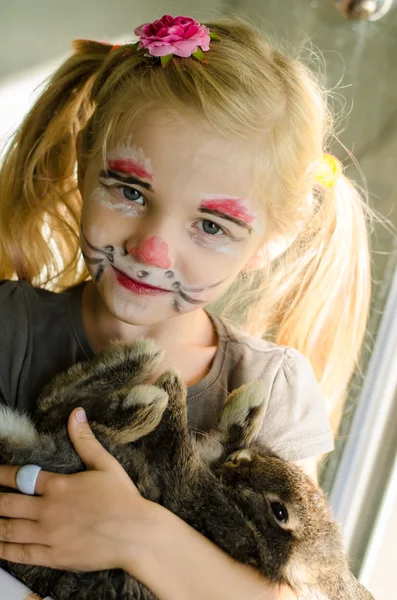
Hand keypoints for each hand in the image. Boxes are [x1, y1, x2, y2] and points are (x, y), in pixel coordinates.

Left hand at [0, 407, 151, 571]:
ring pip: (9, 529)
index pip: (21, 476)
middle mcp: (48, 509)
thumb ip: (85, 440)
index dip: (1, 474)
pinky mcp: (53, 556)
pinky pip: (20, 553)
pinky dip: (4, 549)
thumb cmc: (123, 498)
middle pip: (8, 504)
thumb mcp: (106, 464)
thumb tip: (76, 413)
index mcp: (59, 485)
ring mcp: (48, 535)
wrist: (136, 534)